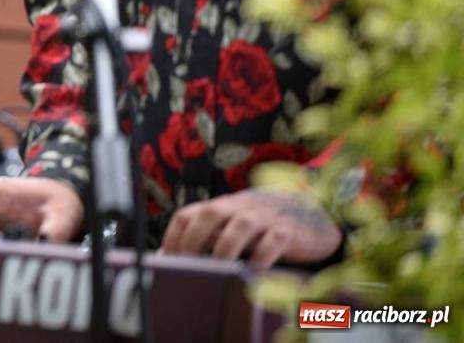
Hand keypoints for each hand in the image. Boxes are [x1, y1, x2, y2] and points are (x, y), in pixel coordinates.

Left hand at [160, 189, 342, 268]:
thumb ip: (211, 236)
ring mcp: (266, 217)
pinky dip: (262, 257)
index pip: (188, 214)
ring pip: (241, 225)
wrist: (314, 213)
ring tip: (218, 272)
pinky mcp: (290, 231)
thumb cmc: (264, 225)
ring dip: (225, 248)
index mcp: (222, 206)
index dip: (174, 236)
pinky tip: (254, 275)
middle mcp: (240, 207)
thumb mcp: (235, 224)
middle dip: (193, 239)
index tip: (167, 260)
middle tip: (187, 266)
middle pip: (210, 213)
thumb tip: (177, 261)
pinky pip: (275, 240)